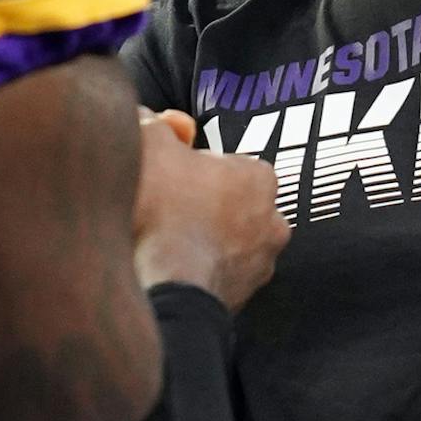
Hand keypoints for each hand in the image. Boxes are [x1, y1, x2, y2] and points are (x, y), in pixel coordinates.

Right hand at [132, 111, 289, 310]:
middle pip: (229, 203)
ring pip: (224, 242)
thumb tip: (148, 119)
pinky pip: (216, 275)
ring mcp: (259, 267)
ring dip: (199, 239)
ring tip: (162, 239)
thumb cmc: (163, 210)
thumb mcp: (149, 144)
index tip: (169, 172)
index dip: (192, 164)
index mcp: (259, 177)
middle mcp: (272, 223)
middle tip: (163, 205)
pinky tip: (168, 266)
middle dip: (201, 203)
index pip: (227, 161)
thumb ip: (152, 123)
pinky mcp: (240, 301)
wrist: (166, 286)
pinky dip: (197, 270)